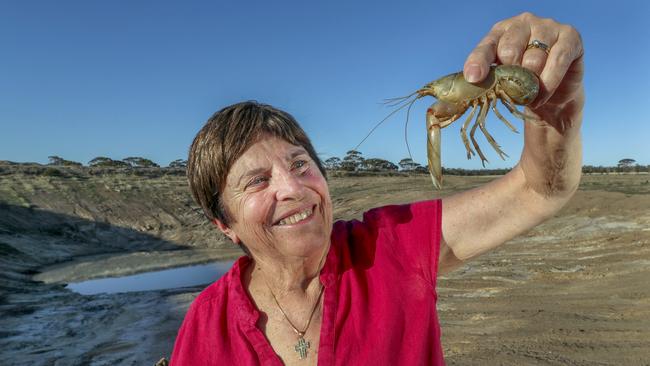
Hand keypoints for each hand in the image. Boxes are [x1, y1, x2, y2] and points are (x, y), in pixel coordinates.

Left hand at [463, 12, 583, 130]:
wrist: (553, 95)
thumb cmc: (522, 84)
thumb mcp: (501, 80)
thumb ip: (488, 77)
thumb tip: (472, 80)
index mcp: (500, 31)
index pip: (486, 47)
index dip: (478, 62)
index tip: (473, 78)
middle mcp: (524, 23)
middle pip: (509, 50)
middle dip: (510, 77)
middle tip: (513, 91)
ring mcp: (548, 26)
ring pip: (533, 60)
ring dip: (529, 85)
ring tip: (529, 96)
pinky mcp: (570, 37)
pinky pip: (557, 61)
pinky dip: (547, 83)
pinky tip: (542, 95)